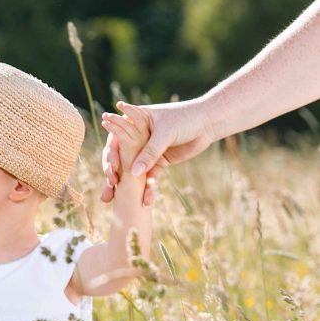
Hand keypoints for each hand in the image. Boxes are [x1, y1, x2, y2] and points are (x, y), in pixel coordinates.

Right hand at [101, 99, 215, 204]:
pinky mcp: (159, 163)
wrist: (209, 123)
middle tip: (110, 186)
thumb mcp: (165, 134)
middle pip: (121, 157)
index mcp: (134, 123)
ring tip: (121, 199)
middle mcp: (137, 137)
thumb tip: (133, 174)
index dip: (112, 155)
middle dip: (114, 173)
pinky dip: (148, 189)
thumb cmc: (185, 118)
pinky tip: (146, 201)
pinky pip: (150, 178)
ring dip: (127, 186)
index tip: (112, 169)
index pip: (116, 140)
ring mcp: (147, 151)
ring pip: (133, 170)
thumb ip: (150, 153)